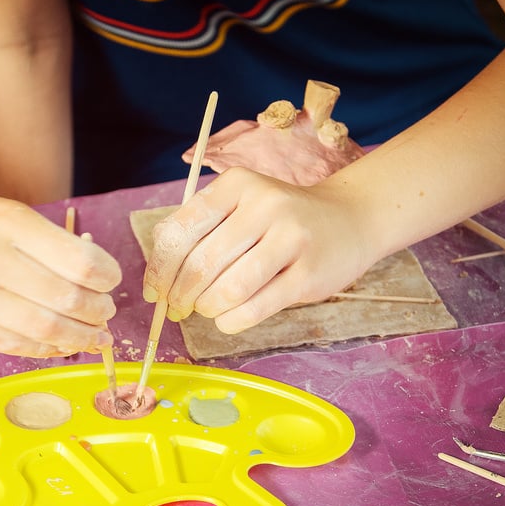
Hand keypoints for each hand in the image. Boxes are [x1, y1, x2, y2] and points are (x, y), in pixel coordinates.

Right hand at [0, 187, 121, 357]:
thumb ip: (38, 240)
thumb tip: (89, 271)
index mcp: (6, 222)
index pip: (80, 261)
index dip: (106, 277)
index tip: (110, 280)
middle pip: (68, 300)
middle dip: (98, 312)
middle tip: (105, 313)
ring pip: (45, 331)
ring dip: (79, 338)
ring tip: (94, 337)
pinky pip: (12, 346)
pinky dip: (44, 349)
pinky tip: (59, 345)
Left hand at [143, 167, 376, 333]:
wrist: (350, 219)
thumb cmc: (279, 221)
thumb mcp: (239, 207)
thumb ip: (199, 231)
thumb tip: (157, 279)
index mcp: (236, 184)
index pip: (180, 231)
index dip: (159, 269)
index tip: (153, 292)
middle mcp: (264, 205)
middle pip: (201, 263)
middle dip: (180, 295)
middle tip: (178, 309)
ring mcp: (291, 238)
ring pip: (227, 289)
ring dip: (207, 308)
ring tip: (206, 309)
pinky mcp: (309, 274)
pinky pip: (255, 308)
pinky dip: (231, 321)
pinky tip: (227, 319)